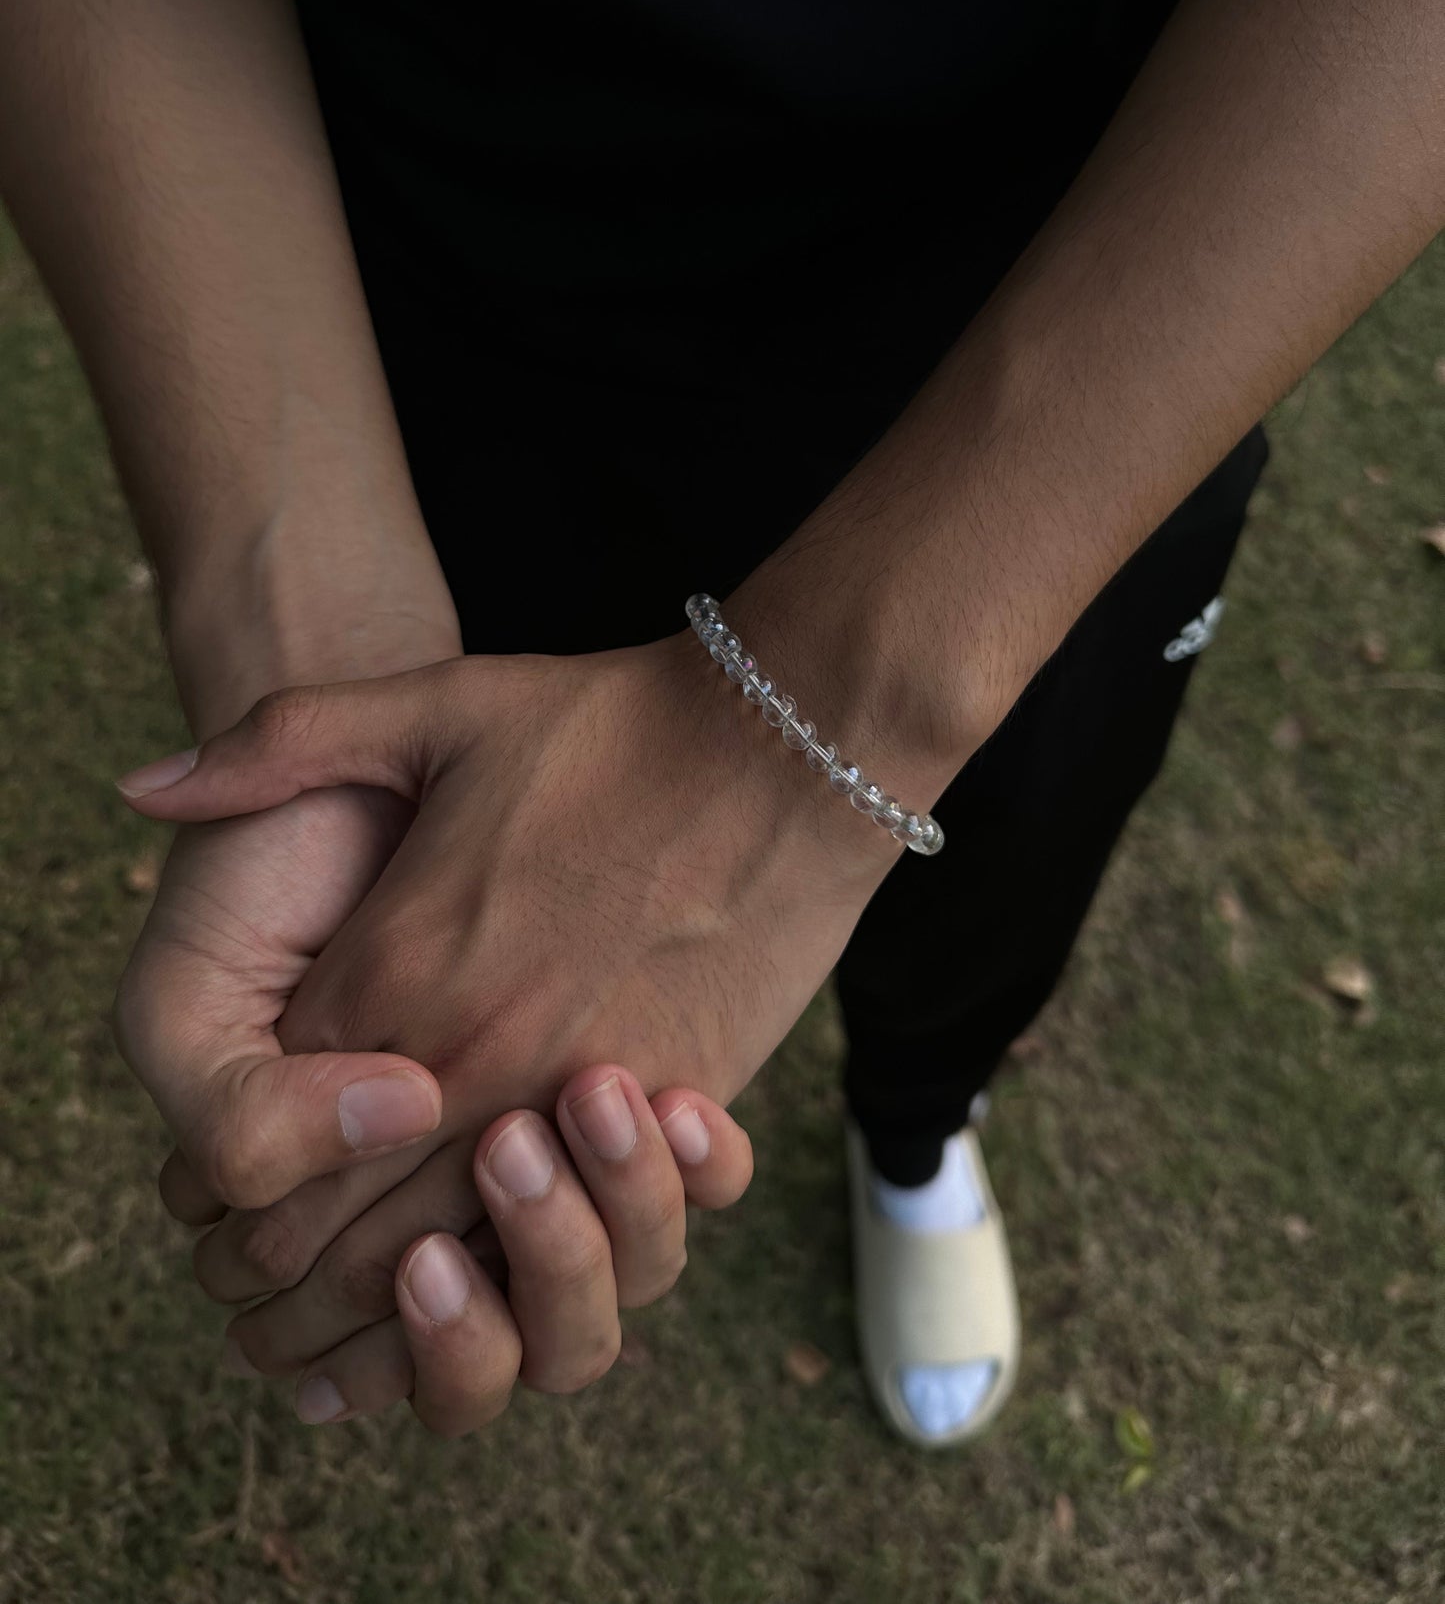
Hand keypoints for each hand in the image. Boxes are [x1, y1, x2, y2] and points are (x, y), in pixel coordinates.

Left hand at [119, 625, 932, 1371]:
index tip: (223, 1199)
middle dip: (288, 1273)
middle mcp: (475, 1056)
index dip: (232, 1181)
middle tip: (264, 1286)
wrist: (786, 744)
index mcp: (396, 969)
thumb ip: (279, 743)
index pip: (269, 1134)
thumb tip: (143, 786)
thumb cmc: (609, 725)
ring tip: (369, 1303)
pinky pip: (571, 1238)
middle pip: (343, 1227)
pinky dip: (519, 1276)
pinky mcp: (673, 1113)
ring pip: (453, 1260)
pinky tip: (492, 1280)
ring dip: (396, 1307)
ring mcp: (579, 1097)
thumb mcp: (434, 707)